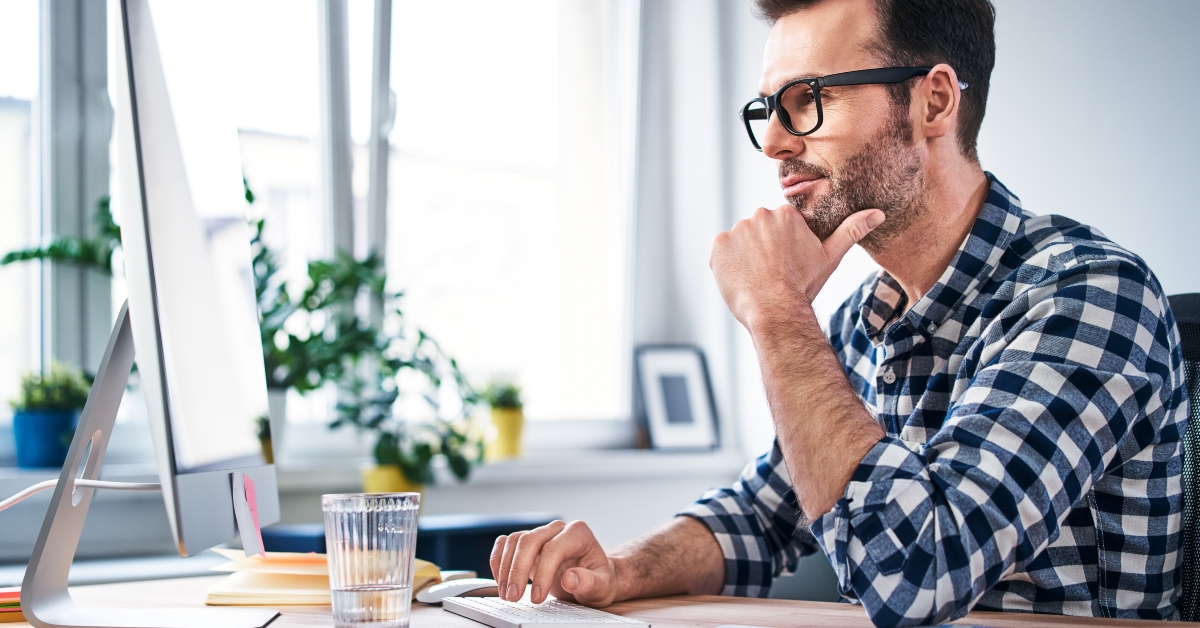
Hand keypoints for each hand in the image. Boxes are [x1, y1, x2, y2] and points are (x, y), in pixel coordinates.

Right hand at [490, 520, 617, 606]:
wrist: (594, 576)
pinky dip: (499, 560)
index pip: (554, 548)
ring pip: (515, 541)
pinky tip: (500, 579)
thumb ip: (589, 582)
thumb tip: (570, 578)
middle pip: (529, 541)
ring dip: (506, 568)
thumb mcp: (602, 587)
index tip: (536, 597)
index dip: (542, 574)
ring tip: (507, 594)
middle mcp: (558, 529)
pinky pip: (506, 543)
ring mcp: (542, 534)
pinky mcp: (528, 544)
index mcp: (578, 533)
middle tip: (513, 597)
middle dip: (517, 570)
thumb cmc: (600, 580)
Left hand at [709, 206, 883, 329]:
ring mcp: (737, 229)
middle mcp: (760, 215)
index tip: (786, 265)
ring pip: (740, 242)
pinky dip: (728, 265)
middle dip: (763, 250)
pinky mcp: (719, 245)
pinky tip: (742, 279)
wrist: (775, 310)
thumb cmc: (804, 286)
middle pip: (758, 232)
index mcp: (786, 214)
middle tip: (772, 274)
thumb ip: (852, 230)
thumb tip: (878, 213)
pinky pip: (722, 253)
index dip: (781, 247)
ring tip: (758, 278)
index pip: (778, 226)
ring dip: (745, 257)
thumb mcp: (830, 257)